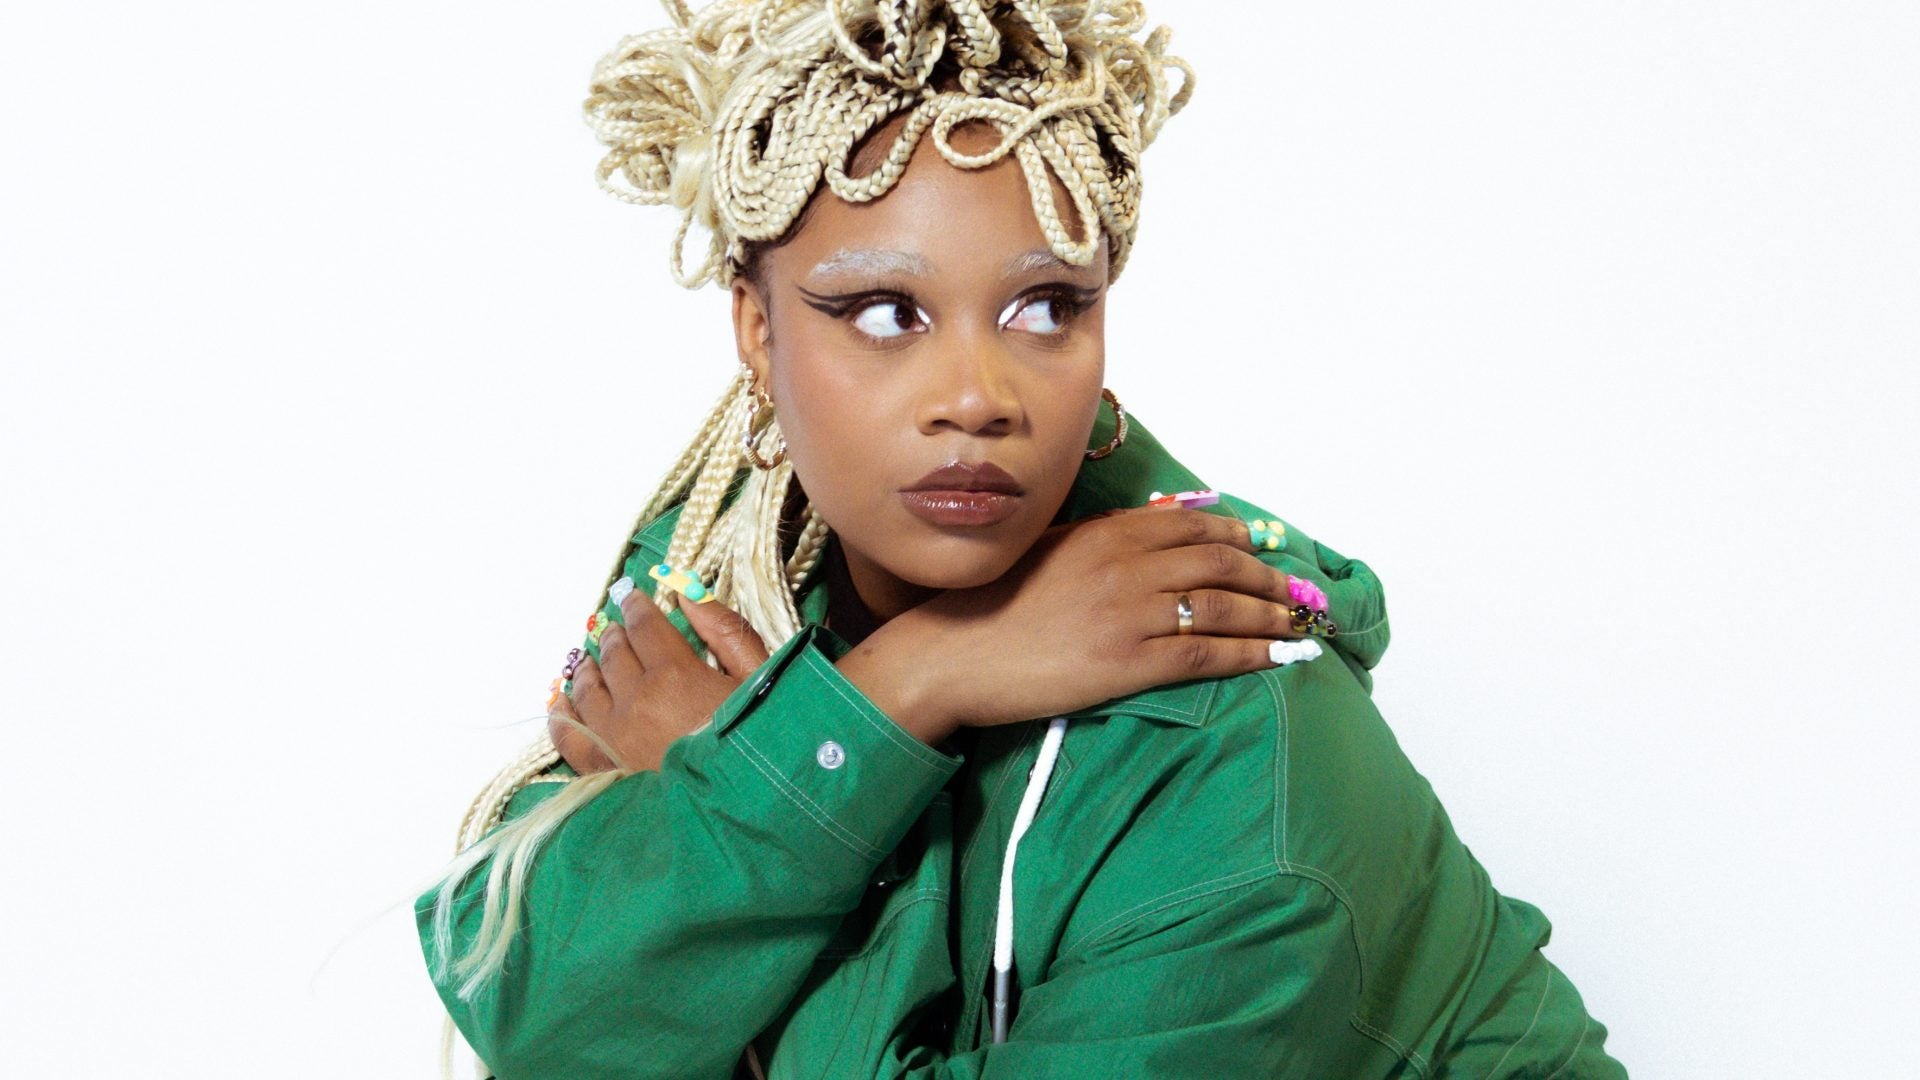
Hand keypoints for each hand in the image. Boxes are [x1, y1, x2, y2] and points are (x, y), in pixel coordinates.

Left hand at [548, 590, 770, 773]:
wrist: (747, 814)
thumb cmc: (762, 744)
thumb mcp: (759, 679)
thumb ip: (725, 632)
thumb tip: (688, 593)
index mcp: (674, 674)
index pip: (644, 625)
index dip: (636, 606)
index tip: (631, 596)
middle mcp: (635, 700)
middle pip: (613, 653)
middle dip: (614, 635)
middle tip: (615, 627)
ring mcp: (612, 736)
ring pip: (587, 687)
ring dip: (589, 666)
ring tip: (592, 659)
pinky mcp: (602, 769)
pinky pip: (567, 733)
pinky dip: (562, 711)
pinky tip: (562, 699)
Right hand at [836, 507, 1311, 745]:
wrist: (955, 652)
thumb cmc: (997, 605)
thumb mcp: (1051, 551)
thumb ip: (1103, 540)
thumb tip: (1151, 533)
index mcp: (1108, 532)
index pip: (1195, 527)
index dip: (1240, 539)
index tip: (1263, 549)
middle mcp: (1128, 565)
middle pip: (1222, 564)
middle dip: (1268, 578)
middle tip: (1296, 593)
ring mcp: (1132, 613)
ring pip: (1225, 606)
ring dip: (1271, 615)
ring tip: (1299, 625)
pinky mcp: (1130, 661)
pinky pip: (1208, 653)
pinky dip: (1252, 654)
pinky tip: (1279, 658)